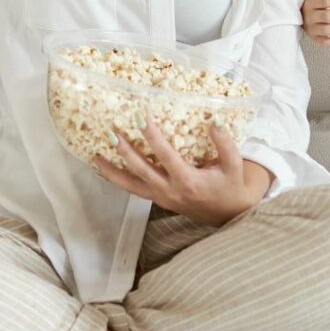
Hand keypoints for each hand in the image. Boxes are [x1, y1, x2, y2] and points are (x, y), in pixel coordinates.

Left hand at [93, 119, 269, 226]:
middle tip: (111, 132)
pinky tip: (104, 169)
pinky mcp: (158, 200)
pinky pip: (134, 190)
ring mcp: (162, 198)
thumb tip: (215, 119)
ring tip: (95, 156)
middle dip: (125, 151)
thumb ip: (225, 142)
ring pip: (132, 186)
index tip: (139, 117)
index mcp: (188, 181)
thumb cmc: (230, 185)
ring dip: (113, 171)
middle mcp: (171, 191)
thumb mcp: (234, 165)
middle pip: (142, 170)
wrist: (229, 214)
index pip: (165, 155)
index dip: (152, 136)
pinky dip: (118, 180)